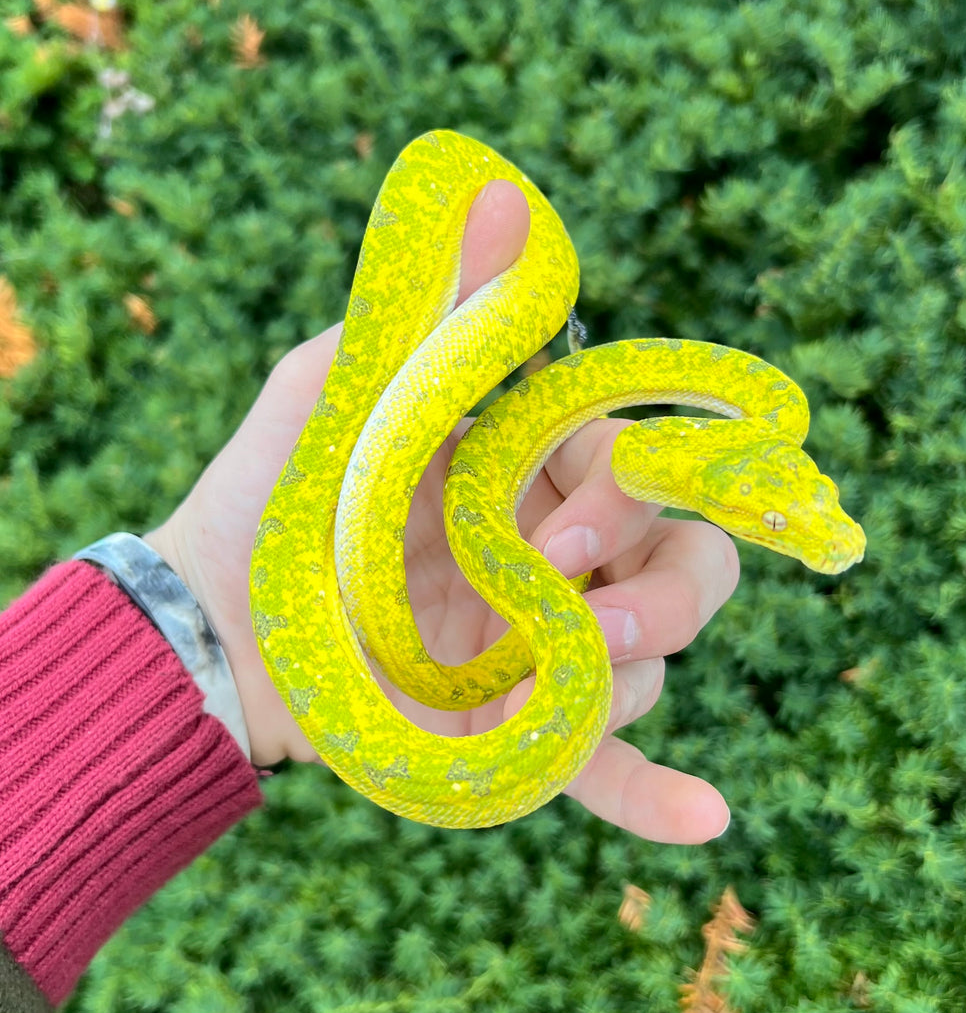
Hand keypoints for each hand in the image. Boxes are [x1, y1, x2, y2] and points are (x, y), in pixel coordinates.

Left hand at [145, 180, 737, 843]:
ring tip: (561, 690)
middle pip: (686, 564)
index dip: (630, 504)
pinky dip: (654, 791)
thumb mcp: (352, 385)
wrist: (212, 616)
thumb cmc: (278, 485)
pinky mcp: (516, 725)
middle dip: (665, 594)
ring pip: (653, 661)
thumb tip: (499, 191)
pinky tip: (705, 821)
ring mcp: (543, 643)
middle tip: (586, 620)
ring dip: (635, 678)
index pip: (642, 473)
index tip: (557, 539)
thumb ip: (438, 309)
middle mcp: (558, 554)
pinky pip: (599, 763)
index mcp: (535, 468)